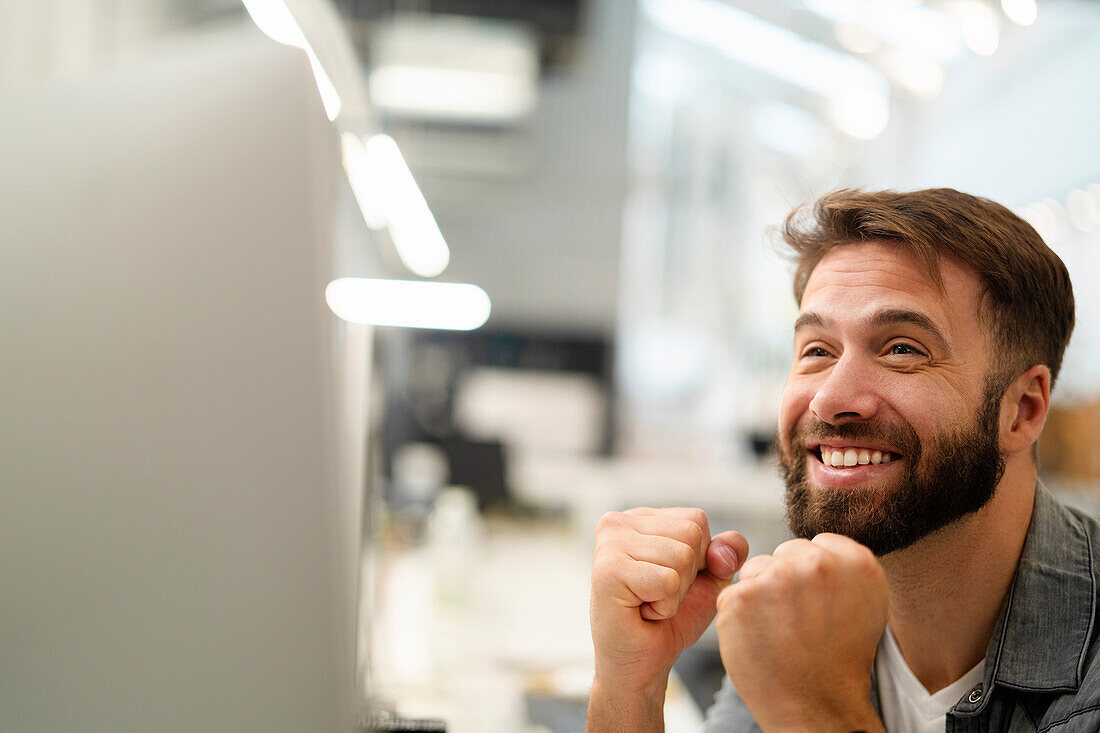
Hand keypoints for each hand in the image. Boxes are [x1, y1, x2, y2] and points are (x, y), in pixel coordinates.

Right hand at [589, 508, 747, 693]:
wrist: (642, 663)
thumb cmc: (670, 619)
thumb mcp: (709, 579)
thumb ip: (727, 552)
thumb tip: (725, 546)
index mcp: (639, 518)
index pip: (696, 520)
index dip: (700, 559)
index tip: (670, 580)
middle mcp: (618, 523)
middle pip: (691, 535)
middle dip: (688, 575)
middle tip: (658, 595)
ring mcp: (609, 544)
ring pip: (681, 556)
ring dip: (676, 593)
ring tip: (649, 603)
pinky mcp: (608, 570)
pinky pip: (668, 581)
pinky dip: (665, 606)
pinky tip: (641, 612)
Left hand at [715, 533, 887, 732]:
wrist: (819, 709)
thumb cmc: (840, 663)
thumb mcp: (866, 606)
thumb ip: (844, 568)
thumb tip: (819, 548)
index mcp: (856, 562)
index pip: (818, 545)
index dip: (813, 577)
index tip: (818, 604)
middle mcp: (818, 563)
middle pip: (785, 554)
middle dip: (786, 581)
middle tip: (798, 622)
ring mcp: (777, 578)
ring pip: (757, 570)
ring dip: (760, 595)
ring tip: (780, 632)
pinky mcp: (741, 597)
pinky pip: (734, 594)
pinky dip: (740, 616)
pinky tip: (759, 639)